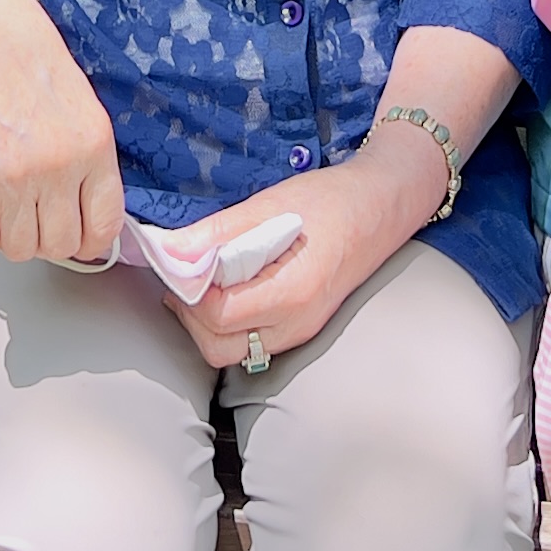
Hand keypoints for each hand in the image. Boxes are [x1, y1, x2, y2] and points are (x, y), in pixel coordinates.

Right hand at [0, 0, 123, 264]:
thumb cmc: (31, 63)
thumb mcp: (84, 109)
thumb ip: (91, 162)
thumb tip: (89, 215)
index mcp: (95, 148)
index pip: (105, 227)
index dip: (91, 243)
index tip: (78, 239)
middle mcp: (60, 168)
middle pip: (61, 245)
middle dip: (48, 240)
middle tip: (34, 218)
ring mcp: (15, 178)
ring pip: (21, 250)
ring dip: (13, 238)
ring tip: (5, 211)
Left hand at [176, 138, 435, 370]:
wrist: (382, 205)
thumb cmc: (330, 199)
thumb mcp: (268, 204)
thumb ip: (216, 234)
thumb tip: (168, 251)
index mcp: (291, 293)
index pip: (217, 315)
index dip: (188, 290)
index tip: (179, 260)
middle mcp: (296, 324)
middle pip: (218, 347)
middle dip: (191, 314)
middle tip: (186, 274)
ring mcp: (300, 331)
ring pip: (232, 350)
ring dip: (207, 321)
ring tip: (206, 278)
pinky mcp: (300, 328)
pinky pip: (251, 341)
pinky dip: (229, 322)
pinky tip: (229, 286)